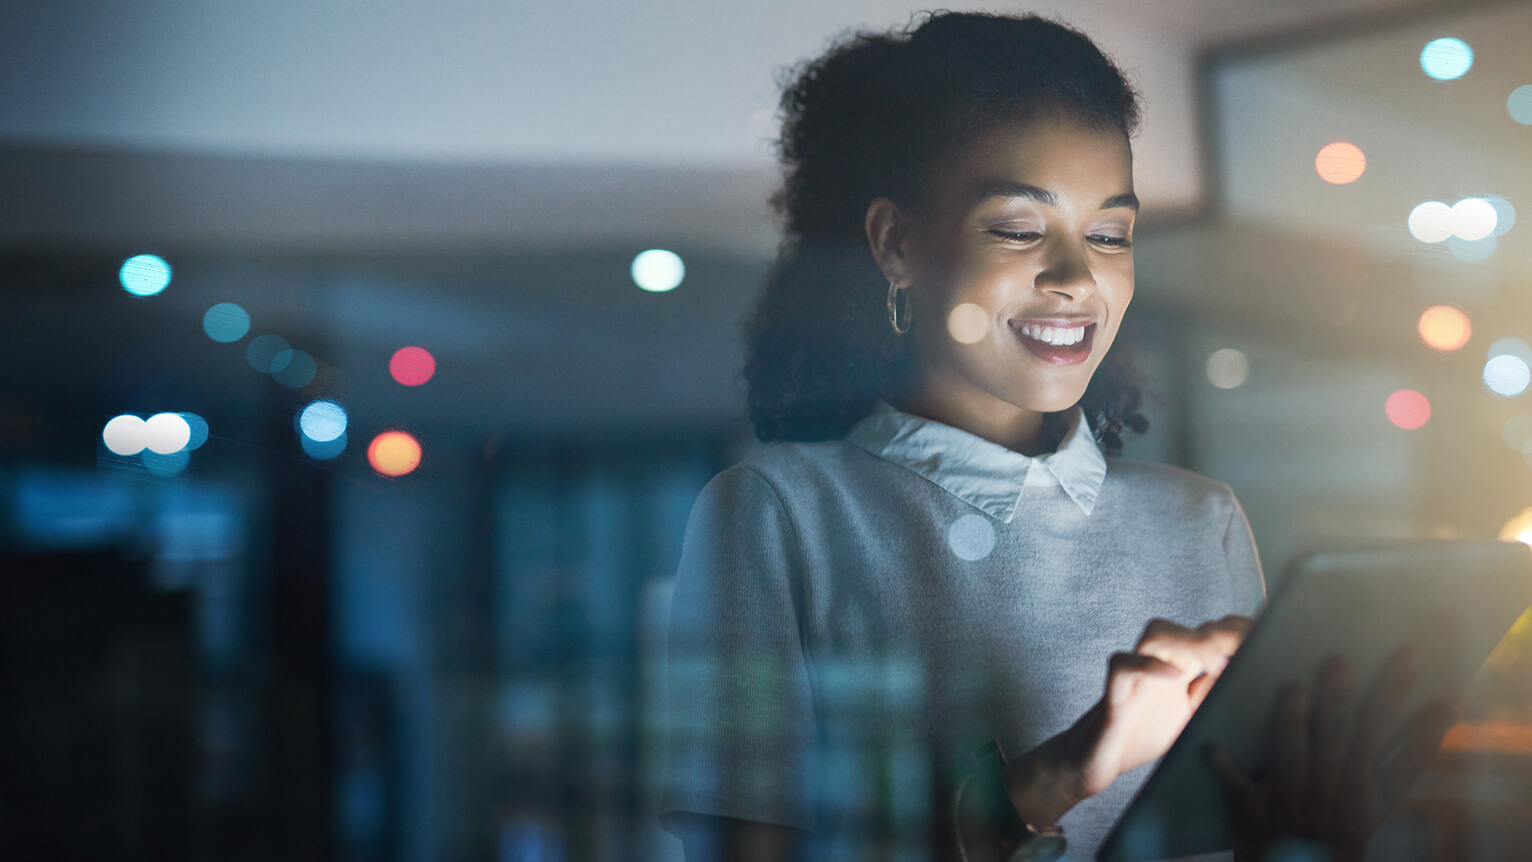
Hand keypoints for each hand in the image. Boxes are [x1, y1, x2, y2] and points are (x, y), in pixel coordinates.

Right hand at [1051, 616, 1253, 801]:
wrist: (1094, 761)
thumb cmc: (1141, 736)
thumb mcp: (1190, 717)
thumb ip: (1212, 694)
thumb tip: (1249, 676)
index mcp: (1178, 667)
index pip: (1208, 633)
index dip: (1237, 629)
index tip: (1268, 637)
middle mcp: (1157, 663)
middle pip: (1189, 627)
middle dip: (1223, 632)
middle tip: (1253, 646)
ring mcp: (1134, 676)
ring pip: (1155, 634)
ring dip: (1189, 641)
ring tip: (1217, 660)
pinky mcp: (1113, 695)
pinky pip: (1121, 665)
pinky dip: (1147, 666)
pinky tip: (1174, 675)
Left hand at [1206, 647, 1459, 861]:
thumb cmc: (1333, 838)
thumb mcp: (1370, 809)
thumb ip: (1389, 764)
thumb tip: (1426, 712)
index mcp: (1367, 796)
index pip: (1406, 761)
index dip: (1426, 733)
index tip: (1446, 700)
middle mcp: (1334, 795)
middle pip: (1347, 739)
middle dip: (1343, 700)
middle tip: (1343, 661)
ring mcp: (1294, 803)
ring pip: (1295, 754)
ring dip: (1292, 720)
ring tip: (1292, 687)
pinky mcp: (1254, 813)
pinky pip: (1238, 786)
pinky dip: (1224, 768)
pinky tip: (1210, 748)